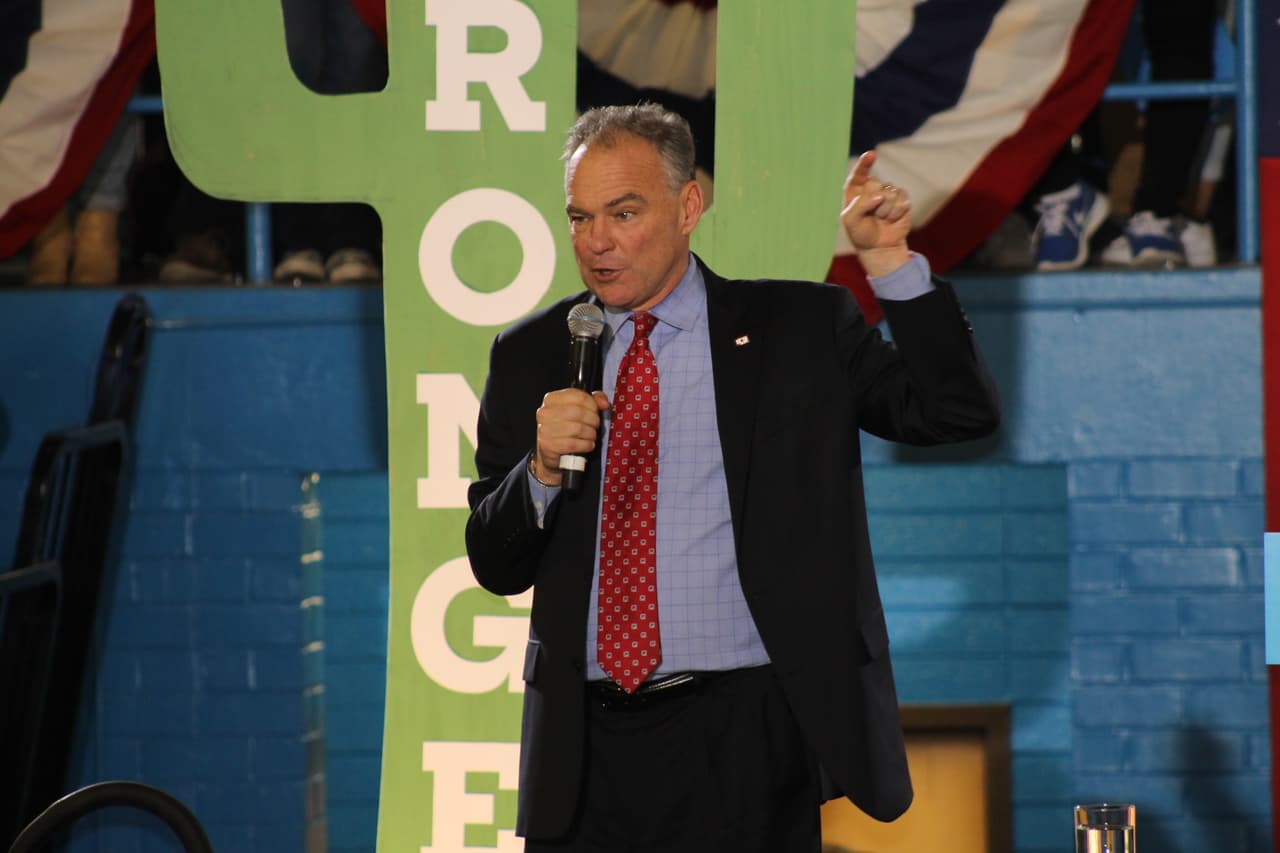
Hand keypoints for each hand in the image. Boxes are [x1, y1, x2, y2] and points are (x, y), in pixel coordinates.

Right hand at [532, 388, 609, 484]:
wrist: (550, 451)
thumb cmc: (565, 427)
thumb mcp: (577, 409)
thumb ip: (593, 400)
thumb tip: (603, 403)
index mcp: (551, 399)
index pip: (579, 396)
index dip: (593, 405)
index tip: (596, 411)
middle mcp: (545, 412)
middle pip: (579, 412)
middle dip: (593, 420)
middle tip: (596, 425)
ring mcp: (544, 429)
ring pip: (578, 428)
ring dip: (591, 434)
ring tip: (592, 435)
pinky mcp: (548, 445)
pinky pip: (574, 444)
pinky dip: (586, 445)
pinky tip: (588, 444)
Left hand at [841, 150, 911, 276]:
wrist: (880, 247)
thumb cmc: (860, 233)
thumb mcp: (850, 222)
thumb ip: (859, 205)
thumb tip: (879, 195)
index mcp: (855, 190)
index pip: (858, 174)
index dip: (864, 164)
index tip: (871, 155)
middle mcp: (871, 188)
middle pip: (875, 185)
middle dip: (874, 203)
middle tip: (871, 216)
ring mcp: (887, 192)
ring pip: (890, 193)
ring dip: (885, 211)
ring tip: (881, 219)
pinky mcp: (902, 199)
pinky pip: (902, 199)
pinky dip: (897, 212)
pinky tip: (892, 219)